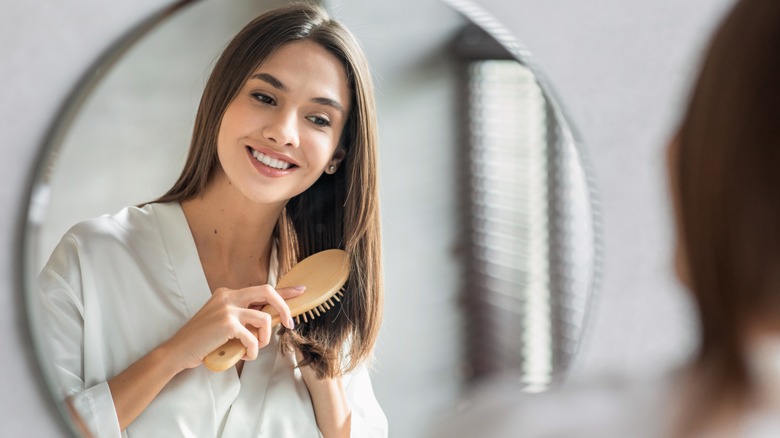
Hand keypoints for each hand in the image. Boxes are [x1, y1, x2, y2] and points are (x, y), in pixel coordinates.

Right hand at [163, 284, 304, 371]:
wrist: (178, 351)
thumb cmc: (202, 340)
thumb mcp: (224, 323)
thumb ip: (244, 317)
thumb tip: (270, 319)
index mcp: (228, 294)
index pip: (262, 289)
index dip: (284, 291)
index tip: (300, 291)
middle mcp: (228, 296)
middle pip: (267, 291)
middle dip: (284, 307)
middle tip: (289, 324)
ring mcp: (227, 308)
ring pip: (264, 318)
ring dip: (265, 337)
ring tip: (255, 348)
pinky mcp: (227, 323)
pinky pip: (253, 337)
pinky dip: (254, 350)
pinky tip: (246, 355)